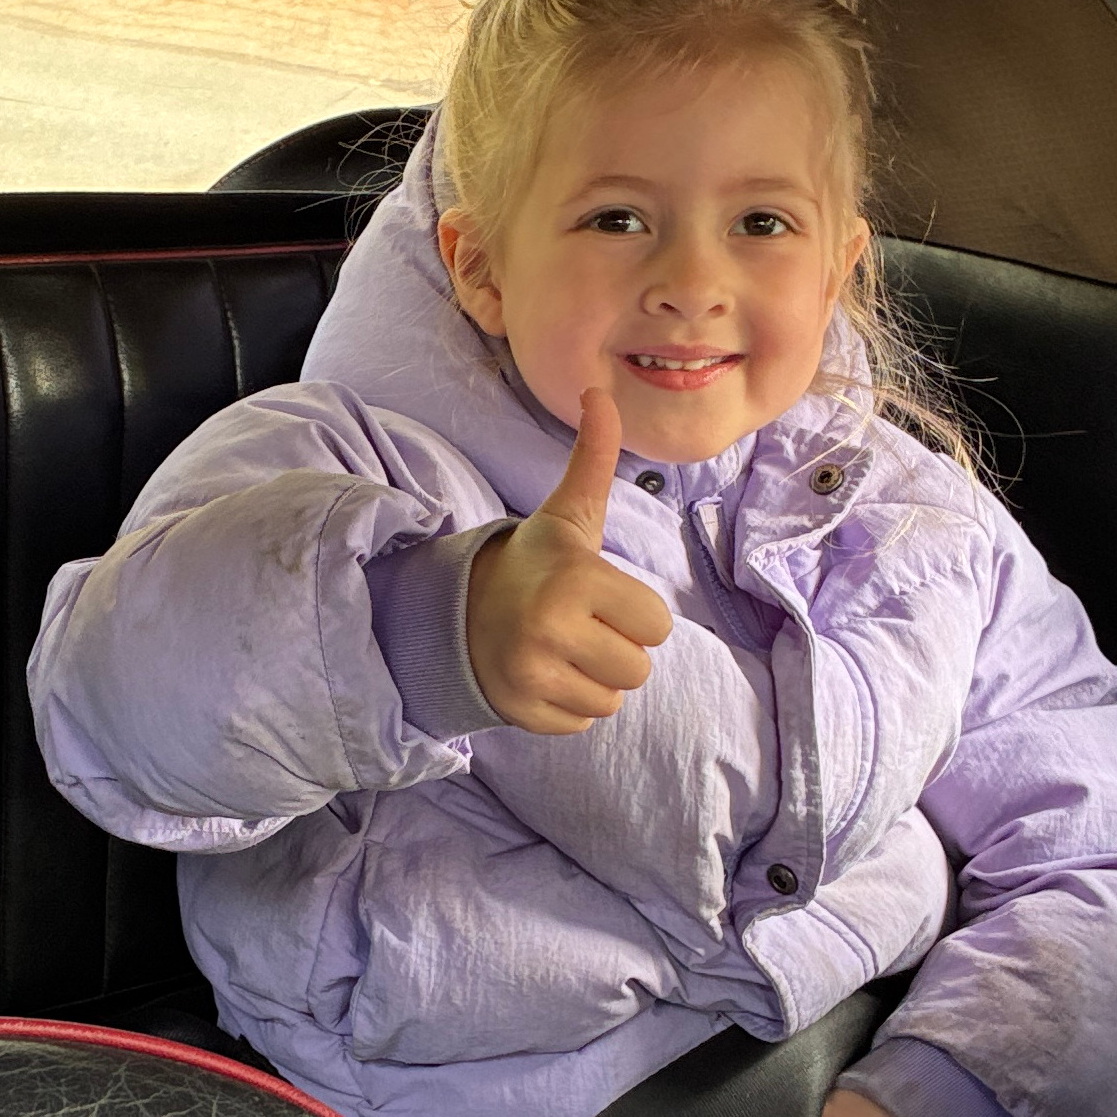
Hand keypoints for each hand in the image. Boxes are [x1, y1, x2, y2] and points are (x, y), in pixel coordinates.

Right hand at [462, 387, 676, 734]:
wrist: (459, 612)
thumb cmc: (534, 565)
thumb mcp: (567, 516)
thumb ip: (594, 459)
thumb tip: (602, 392)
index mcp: (575, 579)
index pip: (657, 625)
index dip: (634, 613)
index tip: (597, 597)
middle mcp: (551, 628)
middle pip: (638, 669)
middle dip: (616, 650)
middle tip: (578, 627)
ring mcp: (532, 674)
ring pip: (613, 700)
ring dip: (595, 681)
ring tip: (562, 651)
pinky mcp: (520, 710)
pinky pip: (581, 723)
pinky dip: (567, 705)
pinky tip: (543, 675)